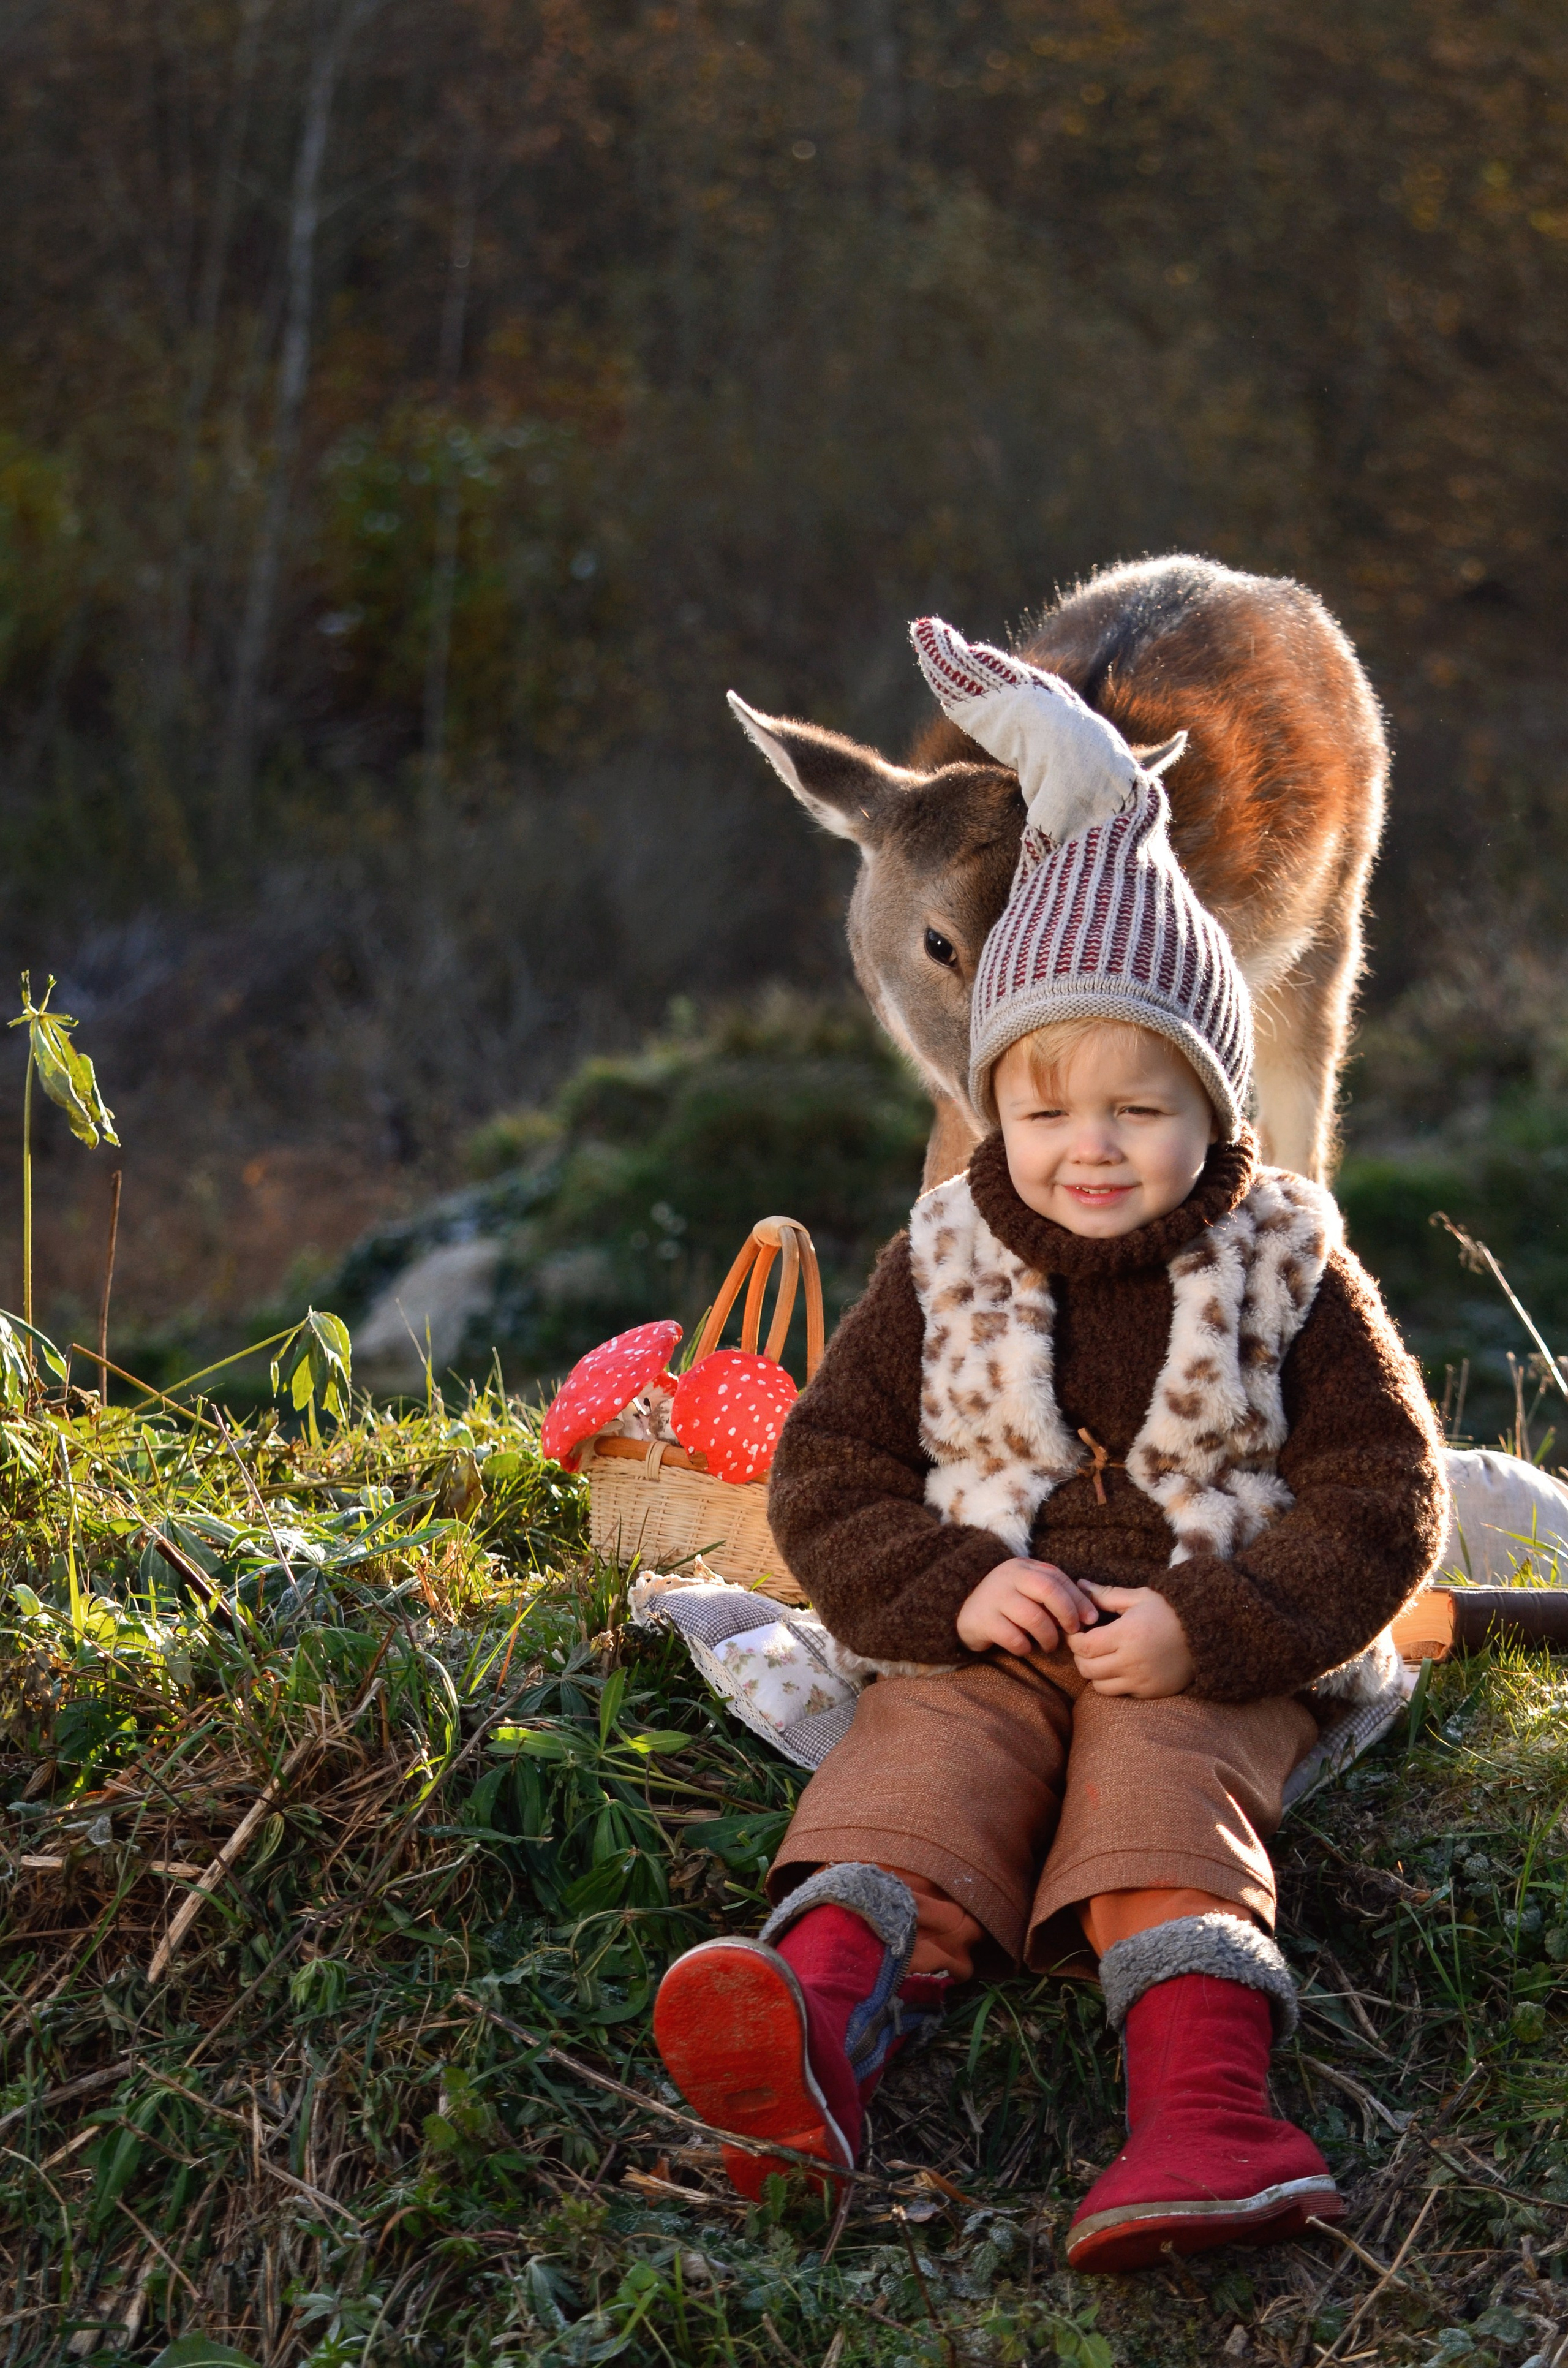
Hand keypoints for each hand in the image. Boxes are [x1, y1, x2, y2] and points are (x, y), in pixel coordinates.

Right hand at [956, 1558, 1099, 1656]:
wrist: (960, 1607)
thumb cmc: (1005, 1601)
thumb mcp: (1027, 1589)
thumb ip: (1052, 1594)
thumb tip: (1087, 1614)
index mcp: (1023, 1567)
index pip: (1057, 1578)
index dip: (1078, 1599)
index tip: (1090, 1619)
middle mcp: (1008, 1578)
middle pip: (1048, 1590)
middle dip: (1067, 1613)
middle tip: (1072, 1631)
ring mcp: (993, 1598)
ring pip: (1033, 1617)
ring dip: (1048, 1637)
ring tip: (1049, 1645)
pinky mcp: (981, 1620)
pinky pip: (1013, 1638)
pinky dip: (1025, 1647)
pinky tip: (1025, 1648)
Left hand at [1066, 1583, 1193, 1695]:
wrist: (1207, 1634)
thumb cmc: (1170, 1612)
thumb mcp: (1140, 1597)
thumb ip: (1106, 1594)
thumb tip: (1079, 1586)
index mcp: (1126, 1634)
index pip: (1083, 1646)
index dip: (1074, 1640)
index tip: (1077, 1632)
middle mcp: (1131, 1661)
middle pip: (1087, 1669)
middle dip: (1081, 1657)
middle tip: (1087, 1645)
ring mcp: (1141, 1680)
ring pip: (1099, 1686)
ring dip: (1095, 1673)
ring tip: (1103, 1657)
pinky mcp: (1150, 1693)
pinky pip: (1120, 1694)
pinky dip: (1114, 1683)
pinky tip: (1121, 1667)